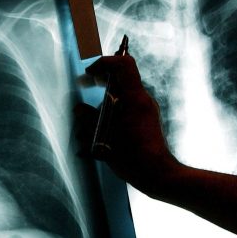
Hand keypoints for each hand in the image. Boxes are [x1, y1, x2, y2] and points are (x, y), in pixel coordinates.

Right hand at [74, 53, 179, 195]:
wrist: (157, 174)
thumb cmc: (134, 156)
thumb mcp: (104, 136)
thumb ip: (89, 119)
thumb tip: (79, 109)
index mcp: (135, 98)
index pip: (123, 64)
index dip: (104, 63)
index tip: (90, 74)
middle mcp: (143, 100)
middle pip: (121, 80)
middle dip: (100, 83)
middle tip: (86, 85)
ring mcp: (146, 111)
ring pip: (121, 97)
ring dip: (103, 105)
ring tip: (88, 126)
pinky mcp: (145, 122)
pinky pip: (126, 110)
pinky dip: (112, 116)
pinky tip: (99, 136)